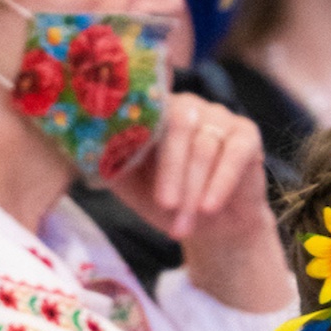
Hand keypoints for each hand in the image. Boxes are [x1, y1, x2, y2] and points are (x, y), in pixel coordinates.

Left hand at [109, 93, 265, 243]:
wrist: (212, 226)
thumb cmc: (167, 201)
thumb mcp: (131, 186)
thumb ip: (109, 164)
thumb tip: (83, 152)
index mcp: (153, 110)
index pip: (144, 110)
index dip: (136, 131)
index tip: (125, 160)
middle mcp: (186, 105)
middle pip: (178, 126)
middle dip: (171, 171)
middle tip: (165, 206)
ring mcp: (218, 116)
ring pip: (205, 147)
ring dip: (194, 189)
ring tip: (184, 224)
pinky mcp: (247, 134)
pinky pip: (234, 154)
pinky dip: (221, 183)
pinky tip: (210, 207)